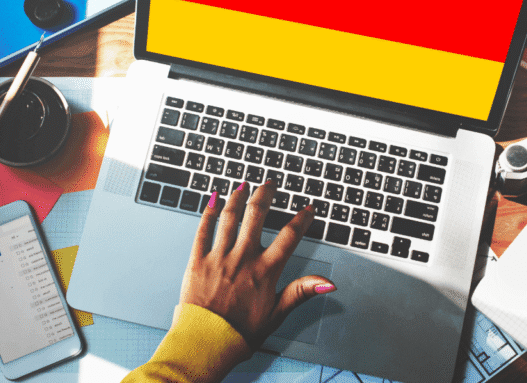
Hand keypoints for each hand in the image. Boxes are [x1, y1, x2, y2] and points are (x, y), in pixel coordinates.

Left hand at [179, 180, 335, 348]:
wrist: (206, 344)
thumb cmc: (240, 333)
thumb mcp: (277, 314)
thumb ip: (302, 292)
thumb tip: (328, 283)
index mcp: (265, 271)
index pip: (289, 236)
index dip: (301, 219)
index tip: (307, 209)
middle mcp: (242, 259)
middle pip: (257, 216)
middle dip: (265, 195)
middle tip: (270, 183)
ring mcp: (219, 258)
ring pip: (229, 218)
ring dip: (237, 198)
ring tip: (243, 185)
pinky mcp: (197, 261)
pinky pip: (202, 231)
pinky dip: (207, 213)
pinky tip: (212, 201)